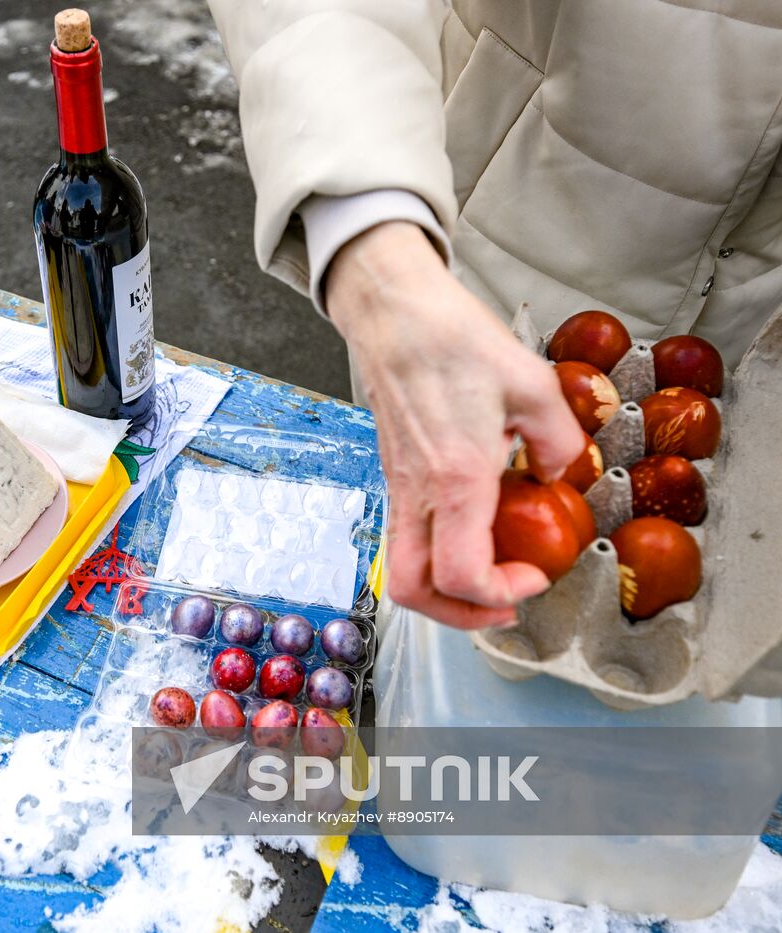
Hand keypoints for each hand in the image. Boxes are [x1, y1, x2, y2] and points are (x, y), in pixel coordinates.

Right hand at [326, 222, 583, 627]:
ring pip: (403, 568)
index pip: (462, 575)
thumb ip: (560, 442)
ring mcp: (398, 486)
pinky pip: (407, 536)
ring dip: (445, 589)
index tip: (536, 575)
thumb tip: (563, 476)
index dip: (501, 593)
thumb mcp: (533, 384)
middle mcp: (418, 492)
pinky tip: (475, 526)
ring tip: (491, 574)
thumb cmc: (453, 340)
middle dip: (460, 615)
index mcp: (456, 478)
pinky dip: (439, 552)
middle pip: (414, 591)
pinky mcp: (394, 474)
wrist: (395, 314)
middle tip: (504, 603)